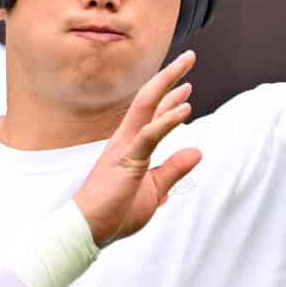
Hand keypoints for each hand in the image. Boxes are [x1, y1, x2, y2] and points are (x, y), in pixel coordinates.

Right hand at [72, 52, 202, 245]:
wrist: (88, 229)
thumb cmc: (115, 212)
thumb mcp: (153, 189)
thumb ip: (173, 169)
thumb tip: (197, 152)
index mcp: (131, 146)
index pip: (153, 115)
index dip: (170, 98)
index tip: (185, 84)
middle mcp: (126, 140)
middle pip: (150, 100)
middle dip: (170, 77)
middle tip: (189, 56)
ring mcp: (125, 147)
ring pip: (147, 107)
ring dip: (168, 85)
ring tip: (187, 67)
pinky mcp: (127, 160)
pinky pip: (149, 135)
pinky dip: (167, 121)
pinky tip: (185, 108)